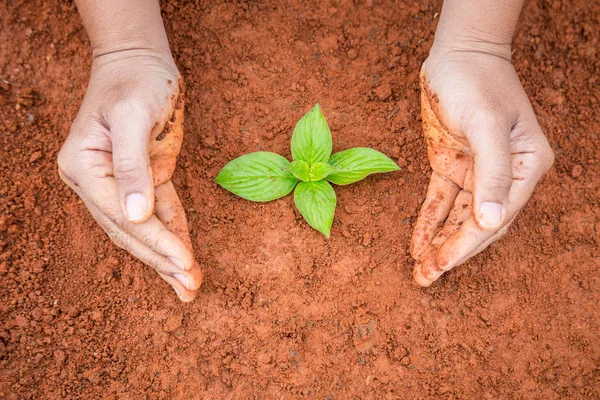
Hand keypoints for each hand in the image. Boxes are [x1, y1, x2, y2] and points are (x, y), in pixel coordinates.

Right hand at [58, 50, 201, 300]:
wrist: (141, 61)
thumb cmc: (135, 80)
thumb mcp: (133, 116)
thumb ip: (132, 166)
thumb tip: (135, 217)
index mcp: (84, 166)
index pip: (122, 215)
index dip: (155, 240)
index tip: (184, 262)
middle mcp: (96, 180)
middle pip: (131, 230)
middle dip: (163, 259)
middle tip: (191, 287)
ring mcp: (120, 182)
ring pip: (145, 228)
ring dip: (168, 255)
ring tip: (190, 285)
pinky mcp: (145, 177)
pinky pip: (161, 211)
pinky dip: (175, 233)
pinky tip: (186, 257)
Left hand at [410, 48, 553, 286]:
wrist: (455, 54)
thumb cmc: (476, 81)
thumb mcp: (485, 125)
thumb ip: (493, 172)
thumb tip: (492, 220)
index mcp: (526, 166)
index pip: (496, 216)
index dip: (468, 243)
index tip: (443, 264)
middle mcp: (504, 174)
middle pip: (477, 223)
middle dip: (451, 252)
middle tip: (426, 278)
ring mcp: (476, 172)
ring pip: (456, 218)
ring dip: (438, 244)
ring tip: (420, 272)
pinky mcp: (452, 166)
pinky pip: (439, 201)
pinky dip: (427, 222)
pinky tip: (416, 244)